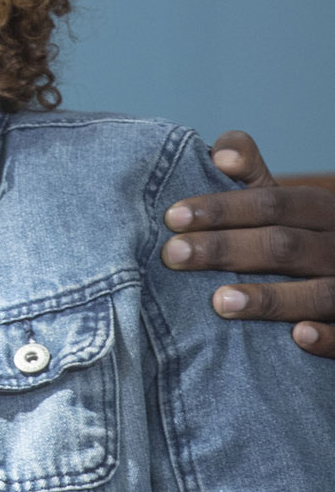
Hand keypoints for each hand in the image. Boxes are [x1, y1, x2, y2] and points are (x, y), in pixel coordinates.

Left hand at [161, 130, 334, 355]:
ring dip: (270, 297)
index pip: (269, 203)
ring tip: (220, 302)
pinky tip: (298, 337)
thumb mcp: (282, 200)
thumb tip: (220, 154)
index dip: (221, 209)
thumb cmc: (298, 233)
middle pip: (283, 246)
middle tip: (173, 255)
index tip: (172, 217)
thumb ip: (250, 173)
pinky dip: (327, 337)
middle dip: (226, 249)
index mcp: (317, 209)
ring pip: (317, 292)